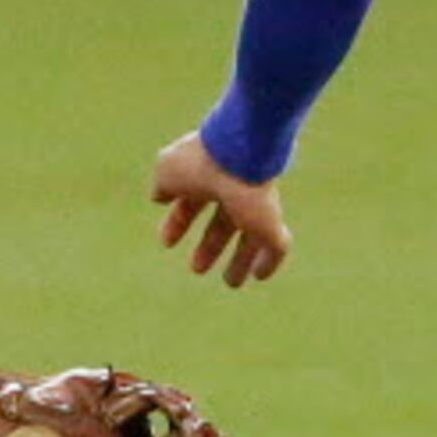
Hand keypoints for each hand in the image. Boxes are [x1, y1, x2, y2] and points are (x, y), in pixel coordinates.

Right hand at [150, 132, 289, 286]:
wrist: (241, 153)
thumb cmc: (201, 160)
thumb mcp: (167, 171)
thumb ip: (162, 186)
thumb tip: (160, 198)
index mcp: (208, 177)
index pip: (193, 203)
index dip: (178, 223)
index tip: (167, 243)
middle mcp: (234, 193)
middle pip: (223, 224)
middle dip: (211, 246)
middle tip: (197, 269)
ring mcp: (256, 207)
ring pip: (251, 238)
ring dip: (240, 261)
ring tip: (232, 283)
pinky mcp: (272, 222)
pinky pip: (276, 247)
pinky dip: (269, 262)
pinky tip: (259, 275)